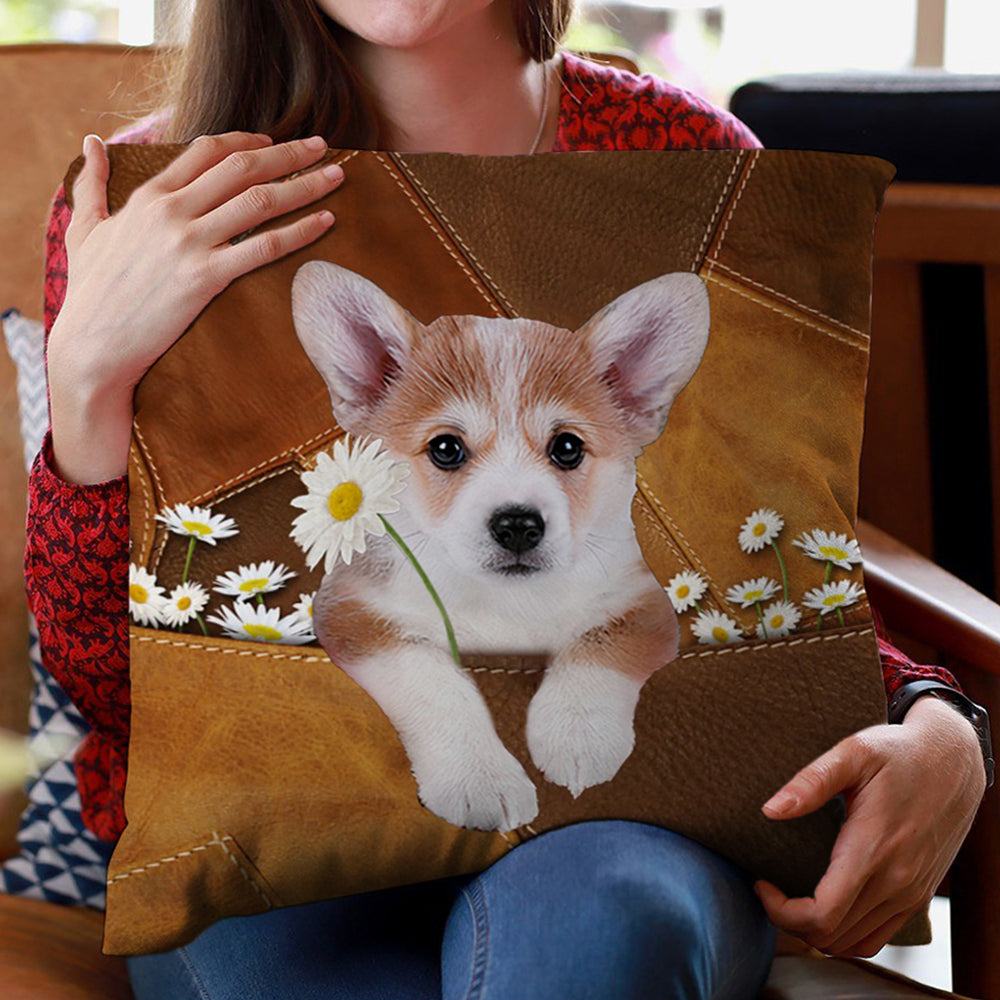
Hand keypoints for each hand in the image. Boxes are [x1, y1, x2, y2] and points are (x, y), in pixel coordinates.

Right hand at [50, 129, 344, 396]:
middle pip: (242, 167)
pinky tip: (326, 221)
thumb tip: (91, 142)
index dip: (247, 141)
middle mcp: (172, 211)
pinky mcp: (206, 277)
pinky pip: (265, 246)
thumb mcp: (83, 229)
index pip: (207, 150)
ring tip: (337, 176)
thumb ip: (91, 184)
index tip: (274, 142)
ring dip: (305, 184)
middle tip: (323, 146)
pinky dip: (301, 231)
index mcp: (149, 196)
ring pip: (260, 201)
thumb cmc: (91, 292)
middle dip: (289, 153)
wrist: (93, 344)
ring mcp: (190, 243)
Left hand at [753, 695, 986, 957]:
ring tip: (791, 898)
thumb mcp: (853, 752)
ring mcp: (910, 893)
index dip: (781, 911)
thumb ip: (811, 782)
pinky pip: (877, 936)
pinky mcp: (918, 895)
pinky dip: (845, 934)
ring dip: (816, 932)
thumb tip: (771, 810)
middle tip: (769, 888)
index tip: (761, 883)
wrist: (953, 762)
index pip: (822, 914)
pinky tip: (825, 906)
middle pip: (832, 936)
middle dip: (789, 921)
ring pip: (854, 943)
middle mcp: (896, 881)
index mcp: (873, 849)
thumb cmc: (899, 753)